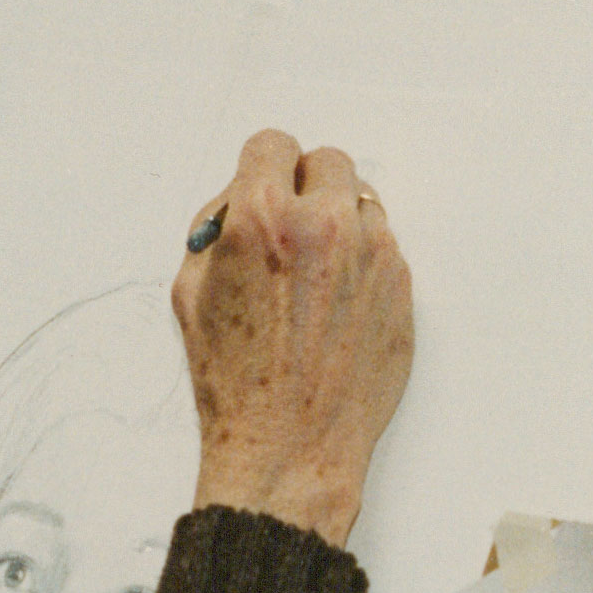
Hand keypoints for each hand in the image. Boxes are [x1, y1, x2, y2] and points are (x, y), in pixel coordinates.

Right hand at [172, 133, 411, 544]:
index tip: (262, 189)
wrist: (288, 447)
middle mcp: (324, 225)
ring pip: (361, 202)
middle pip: (326, 162)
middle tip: (288, 230)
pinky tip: (335, 307)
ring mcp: (372, 254)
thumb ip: (216, 232)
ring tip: (313, 275)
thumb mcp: (190, 295)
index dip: (260, 170)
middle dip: (304, 189)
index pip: (272, 145)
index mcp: (262, 219)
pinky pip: (382, 248)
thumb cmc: (234, 383)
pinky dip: (361, 263)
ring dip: (338, 223)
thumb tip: (239, 204)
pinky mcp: (402, 286)